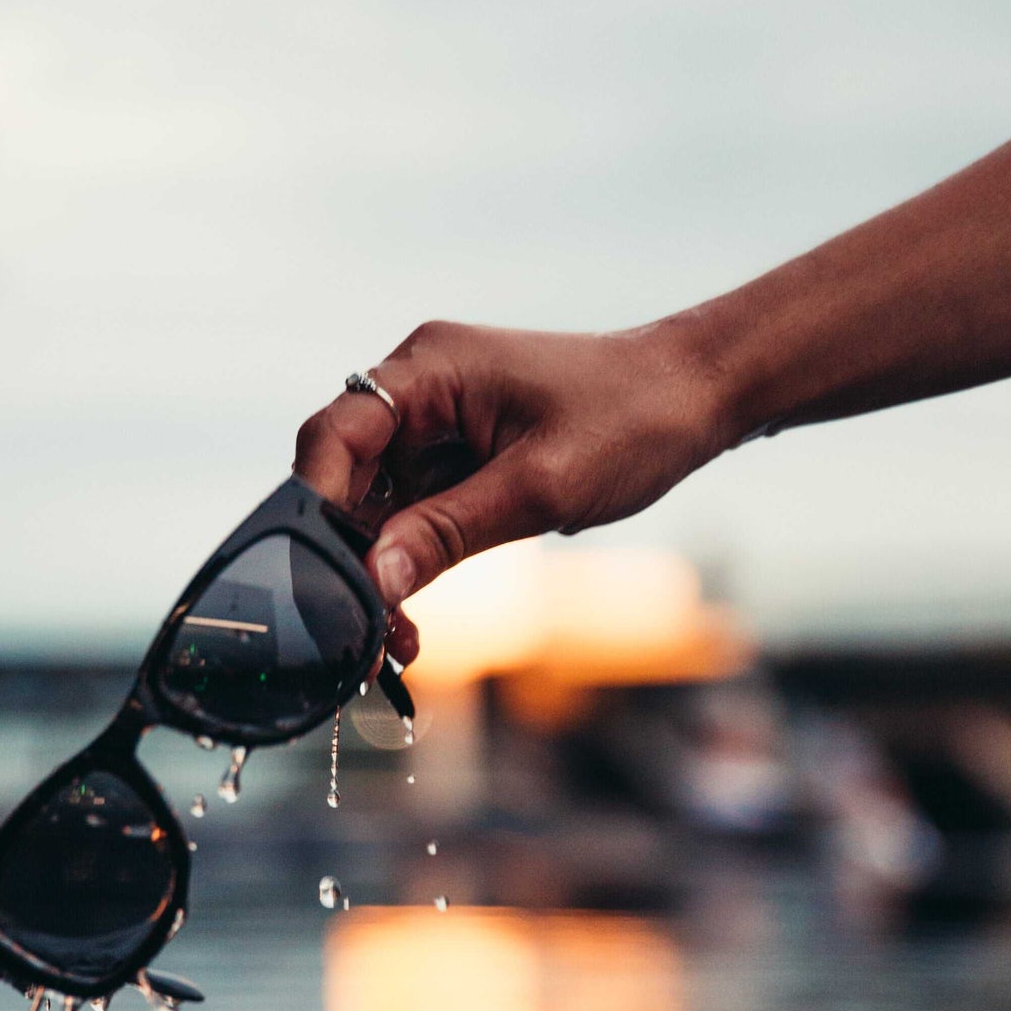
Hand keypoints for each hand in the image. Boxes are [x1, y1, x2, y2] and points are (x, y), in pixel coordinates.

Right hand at [293, 318, 727, 651]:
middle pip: (347, 477)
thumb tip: (373, 578)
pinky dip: (412, 564)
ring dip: (381, 572)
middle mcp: (422, 390)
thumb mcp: (538, 487)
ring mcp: (439, 426)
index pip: (336, 435)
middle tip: (360, 631)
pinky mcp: (460, 459)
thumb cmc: (631, 420)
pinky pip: (415, 516)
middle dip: (348, 556)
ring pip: (378, 507)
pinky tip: (413, 618)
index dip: (316, 506)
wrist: (695, 399)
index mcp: (430, 368)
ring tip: (396, 641)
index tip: (315, 576)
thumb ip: (449, 532)